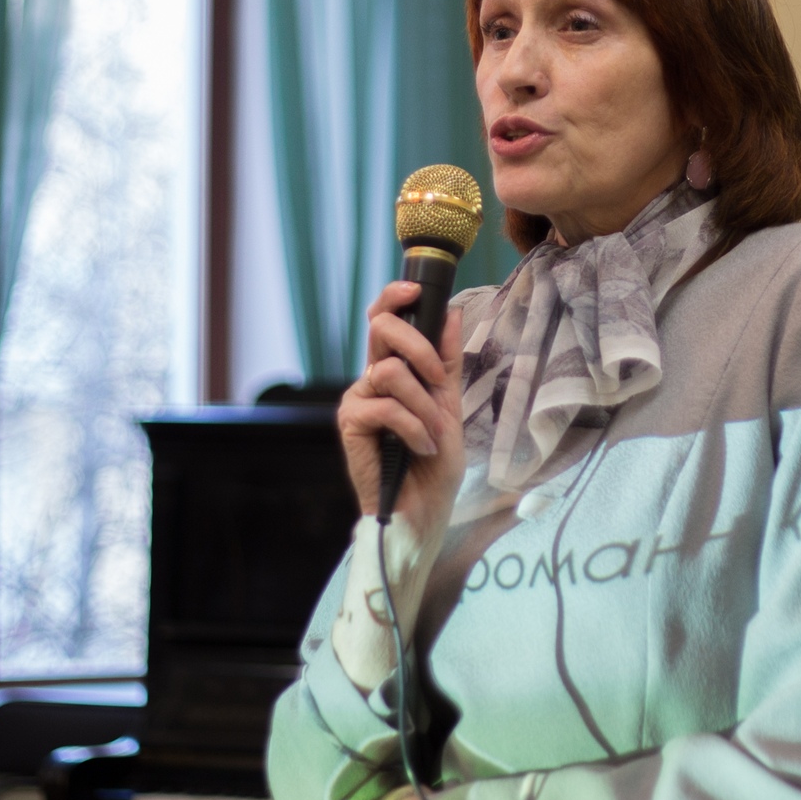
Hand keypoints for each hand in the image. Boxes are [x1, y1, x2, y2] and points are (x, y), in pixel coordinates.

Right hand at [338, 284, 464, 541]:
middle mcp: (370, 380)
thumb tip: (450, 311)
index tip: (415, 288)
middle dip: (419, 347)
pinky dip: (413, 427)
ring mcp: (358, 400)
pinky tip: (420, 448)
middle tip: (438, 380)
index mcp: (393, 371)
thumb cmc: (435, 465)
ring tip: (432, 434)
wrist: (424, 511)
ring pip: (390, 371)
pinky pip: (386, 406)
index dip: (394, 297)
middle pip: (381, 329)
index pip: (384, 320)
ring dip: (423, 405)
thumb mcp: (450, 406)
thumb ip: (447, 362)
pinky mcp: (350, 424)